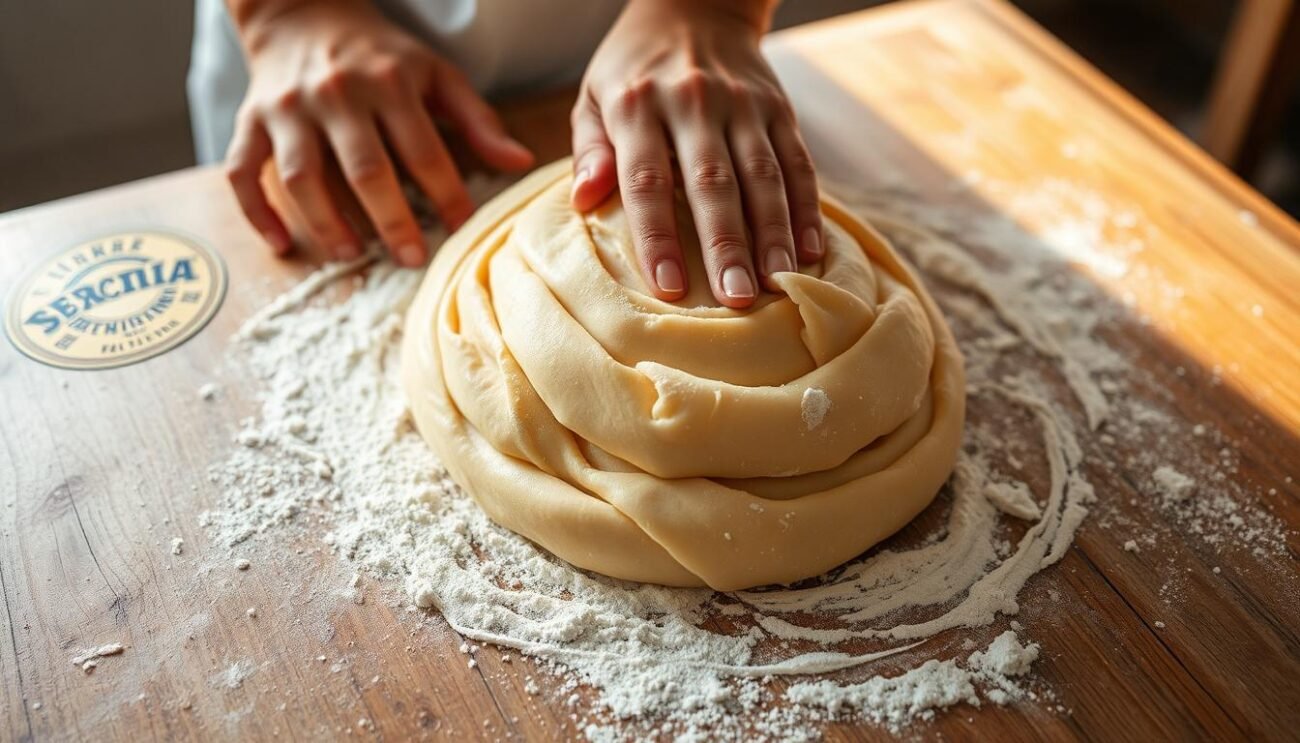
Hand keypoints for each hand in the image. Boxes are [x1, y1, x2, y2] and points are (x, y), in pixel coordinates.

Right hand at [224, 0, 533, 265]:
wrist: (301, 11)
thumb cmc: (380, 54)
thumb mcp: (435, 74)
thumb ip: (477, 120)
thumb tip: (520, 162)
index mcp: (389, 82)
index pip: (423, 150)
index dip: (446, 194)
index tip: (463, 230)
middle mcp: (336, 95)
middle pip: (364, 169)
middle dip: (392, 220)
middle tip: (412, 259)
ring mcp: (288, 109)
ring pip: (302, 178)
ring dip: (328, 224)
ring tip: (354, 256)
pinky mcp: (249, 121)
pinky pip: (242, 172)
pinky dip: (257, 213)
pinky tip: (283, 245)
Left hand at [570, 0, 821, 307]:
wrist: (694, 5)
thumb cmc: (632, 71)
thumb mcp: (594, 98)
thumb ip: (590, 151)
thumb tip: (583, 200)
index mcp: (637, 104)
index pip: (647, 181)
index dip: (658, 237)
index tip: (670, 288)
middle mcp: (693, 101)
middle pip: (712, 183)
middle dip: (725, 244)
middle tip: (737, 298)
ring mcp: (741, 103)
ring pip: (762, 175)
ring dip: (773, 233)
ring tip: (778, 283)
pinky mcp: (778, 107)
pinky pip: (797, 161)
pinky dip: (806, 208)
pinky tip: (811, 250)